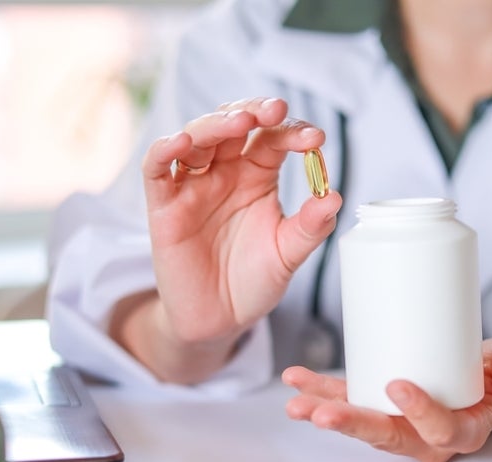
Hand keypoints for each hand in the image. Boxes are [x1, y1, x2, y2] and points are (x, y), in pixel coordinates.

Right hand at [142, 97, 341, 347]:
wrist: (219, 320)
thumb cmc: (253, 281)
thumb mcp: (287, 255)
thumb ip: (309, 227)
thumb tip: (335, 198)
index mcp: (257, 175)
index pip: (273, 138)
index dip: (292, 132)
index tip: (315, 140)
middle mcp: (224, 172)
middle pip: (233, 124)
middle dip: (255, 112)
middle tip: (276, 111)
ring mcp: (192, 185)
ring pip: (197, 137)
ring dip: (216, 123)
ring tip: (240, 122)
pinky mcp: (163, 205)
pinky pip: (156, 168)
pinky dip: (165, 150)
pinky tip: (182, 142)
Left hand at [283, 338, 491, 461]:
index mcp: (462, 431)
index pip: (440, 433)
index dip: (419, 413)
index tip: (399, 386)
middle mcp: (425, 435)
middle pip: (388, 436)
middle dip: (353, 425)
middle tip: (323, 414)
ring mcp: (400, 421)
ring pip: (362, 422)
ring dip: (327, 411)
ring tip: (297, 402)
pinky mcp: (381, 402)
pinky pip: (348, 400)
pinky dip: (320, 391)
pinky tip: (295, 379)